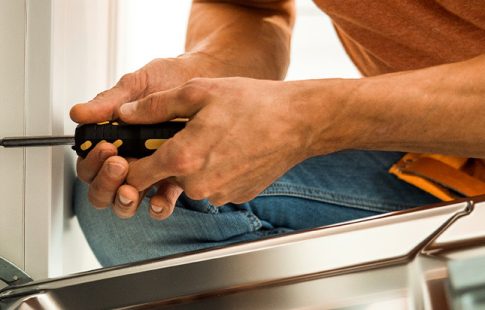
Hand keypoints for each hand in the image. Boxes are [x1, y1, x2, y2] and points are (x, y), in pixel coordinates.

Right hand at [70, 57, 202, 219]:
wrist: (203, 75)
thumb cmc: (167, 78)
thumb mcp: (136, 85)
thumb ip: (109, 101)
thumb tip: (79, 113)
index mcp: (113, 139)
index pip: (89, 165)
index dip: (91, 164)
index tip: (105, 148)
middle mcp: (129, 158)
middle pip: (103, 190)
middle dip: (105, 184)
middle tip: (118, 164)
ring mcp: (151, 170)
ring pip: (128, 200)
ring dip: (125, 199)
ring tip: (132, 187)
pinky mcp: (174, 176)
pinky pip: (161, 201)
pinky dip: (158, 206)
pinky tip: (159, 199)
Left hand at [117, 77, 318, 211]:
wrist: (297, 122)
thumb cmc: (252, 103)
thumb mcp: (198, 92)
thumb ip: (155, 106)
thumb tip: (126, 114)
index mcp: (184, 158)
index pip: (137, 176)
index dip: (128, 165)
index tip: (131, 155)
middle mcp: (199, 184)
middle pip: (166, 178)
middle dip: (169, 158)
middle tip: (189, 133)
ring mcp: (220, 194)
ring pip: (192, 182)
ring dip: (195, 165)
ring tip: (217, 137)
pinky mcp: (237, 196)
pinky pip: (214, 186)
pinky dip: (216, 171)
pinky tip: (232, 150)